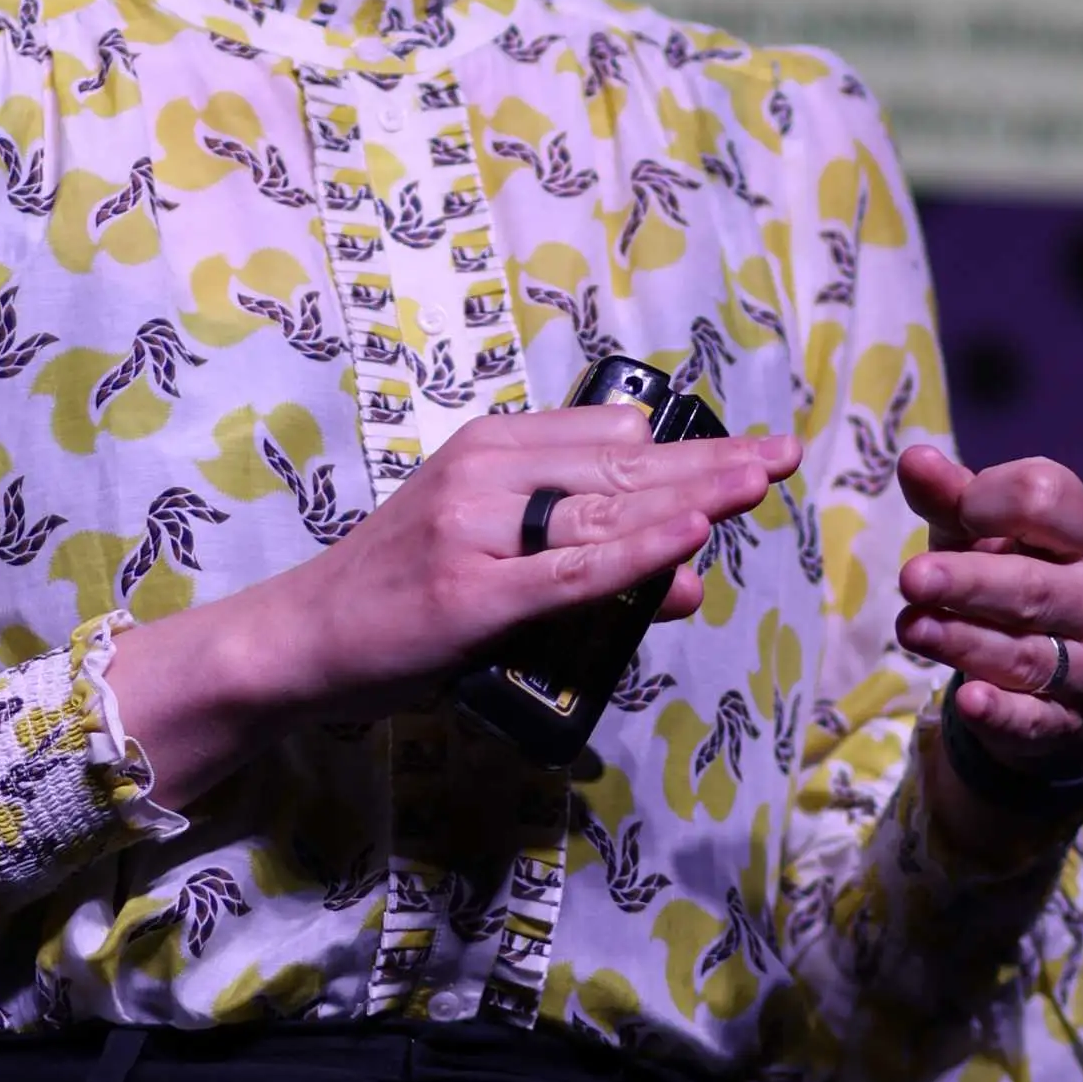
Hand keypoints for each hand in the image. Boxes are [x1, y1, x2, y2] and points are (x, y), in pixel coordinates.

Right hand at [113, 406, 800, 795]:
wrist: (301, 641)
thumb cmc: (398, 602)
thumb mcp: (492, 562)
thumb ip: (586, 560)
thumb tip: (693, 569)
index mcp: (485, 451)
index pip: (604, 440)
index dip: (683, 447)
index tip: (749, 448)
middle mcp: (482, 477)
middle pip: (618, 467)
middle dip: (707, 463)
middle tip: (781, 455)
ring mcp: (475, 533)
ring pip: (603, 511)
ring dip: (691, 495)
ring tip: (759, 482)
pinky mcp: (474, 594)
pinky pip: (574, 570)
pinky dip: (637, 552)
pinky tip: (691, 536)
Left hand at [895, 444, 1082, 783]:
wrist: (1058, 673)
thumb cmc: (1012, 573)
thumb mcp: (980, 532)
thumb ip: (951, 497)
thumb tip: (913, 460)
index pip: (1046, 500)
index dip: (991, 498)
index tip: (956, 509)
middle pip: (1033, 586)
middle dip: (969, 582)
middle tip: (910, 578)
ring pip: (1025, 655)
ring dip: (964, 642)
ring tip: (910, 628)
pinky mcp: (1064, 720)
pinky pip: (1033, 718)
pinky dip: (1001, 712)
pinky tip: (968, 701)